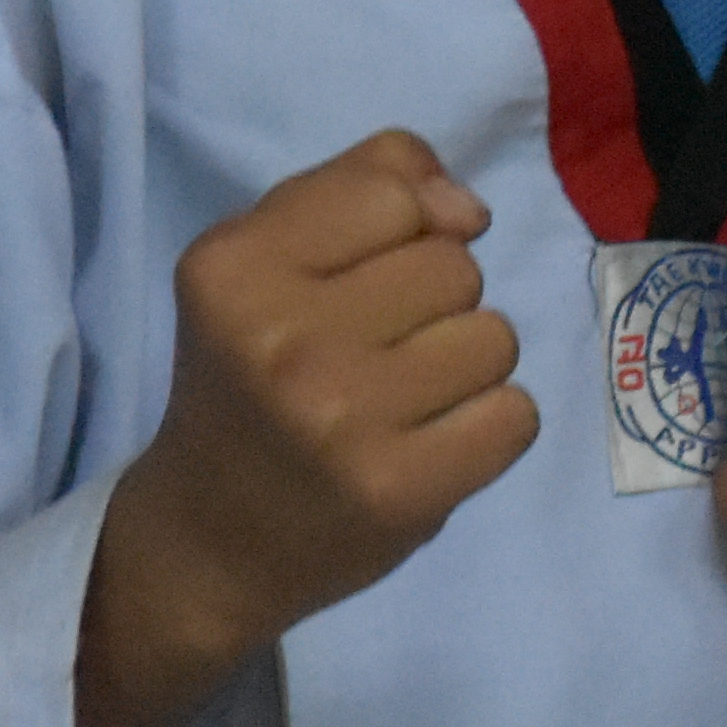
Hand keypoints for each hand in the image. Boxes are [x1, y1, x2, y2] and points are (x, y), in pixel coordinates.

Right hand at [76, 132, 533, 726]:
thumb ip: (366, 186)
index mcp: (234, 266)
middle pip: (455, 265)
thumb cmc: (249, 379)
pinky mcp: (401, 491)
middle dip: (433, 301)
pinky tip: (431, 444)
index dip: (399, 230)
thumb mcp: (266, 256)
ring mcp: (344, 420)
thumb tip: (470, 210)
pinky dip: (490, 427)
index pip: (393, 192)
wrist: (210, 540)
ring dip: (466, 364)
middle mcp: (283, 339)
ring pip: (495, 336)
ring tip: (404, 399)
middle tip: (373, 353)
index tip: (358, 281)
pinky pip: (516, 415)